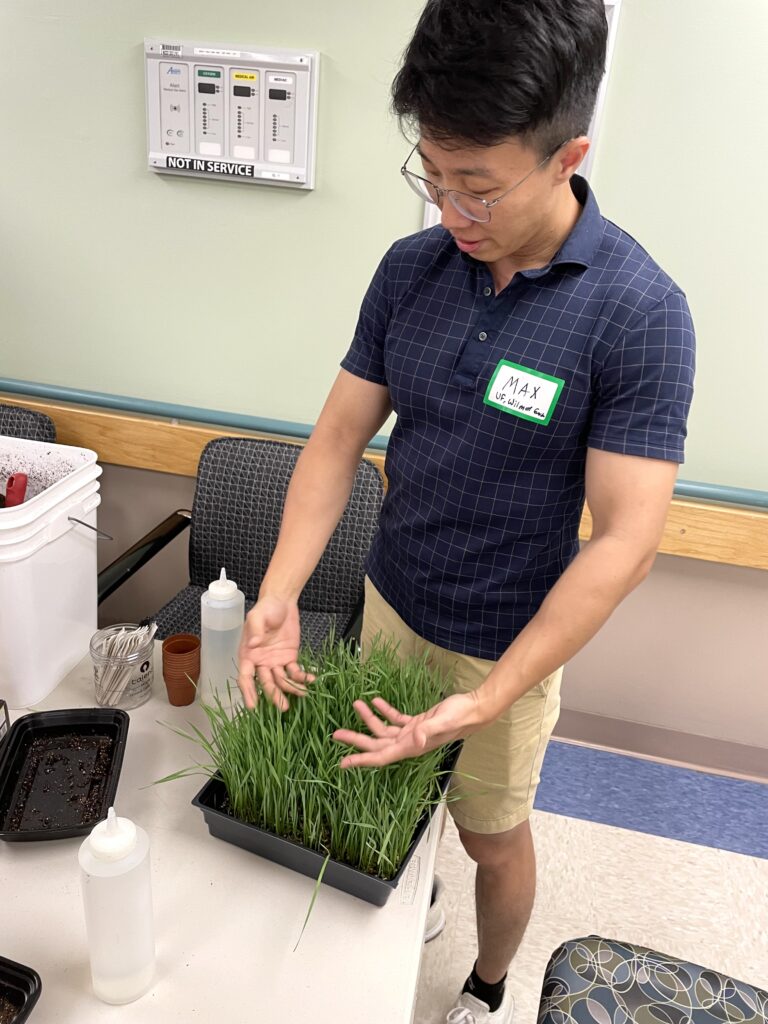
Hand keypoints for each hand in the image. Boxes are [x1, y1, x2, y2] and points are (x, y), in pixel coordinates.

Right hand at [237, 595, 314, 710]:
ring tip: (303, 694)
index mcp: (248, 654)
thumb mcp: (257, 616)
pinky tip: (311, 680)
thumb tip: (253, 644)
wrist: (282, 602)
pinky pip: (295, 671)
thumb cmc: (266, 608)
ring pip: (282, 680)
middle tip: (283, 707)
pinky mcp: (289, 658)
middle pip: (266, 683)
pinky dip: (302, 677)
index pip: (245, 677)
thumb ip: (255, 630)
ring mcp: (275, 662)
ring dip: (291, 688)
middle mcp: (260, 662)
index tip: (253, 706)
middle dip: (274, 695)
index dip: (248, 692)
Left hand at [332, 691, 482, 767]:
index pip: (380, 756)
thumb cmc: (460, 716)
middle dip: (356, 739)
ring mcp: (413, 733)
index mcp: (411, 747)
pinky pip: (396, 719)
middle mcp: (409, 743)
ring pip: (384, 729)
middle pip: (376, 744)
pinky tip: (376, 701)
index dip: (361, 760)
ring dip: (369, 719)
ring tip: (356, 703)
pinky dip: (385, 711)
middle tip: (335, 734)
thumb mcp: (443, 722)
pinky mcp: (418, 722)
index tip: (342, 763)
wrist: (475, 709)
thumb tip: (416, 740)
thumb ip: (428, 731)